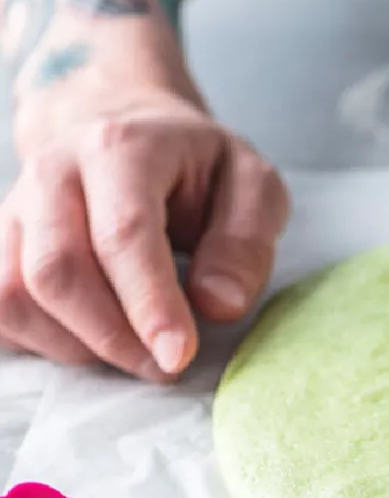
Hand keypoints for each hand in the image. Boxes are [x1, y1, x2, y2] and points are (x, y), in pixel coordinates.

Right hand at [0, 97, 287, 378]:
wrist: (130, 132)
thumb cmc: (200, 169)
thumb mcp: (253, 188)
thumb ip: (245, 243)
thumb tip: (218, 305)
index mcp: (122, 148)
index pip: (124, 234)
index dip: (149, 303)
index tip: (177, 356)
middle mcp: (54, 172)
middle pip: (58, 270)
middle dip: (114, 336)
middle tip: (167, 365)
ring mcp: (14, 209)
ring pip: (17, 296)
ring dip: (79, 345)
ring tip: (138, 351)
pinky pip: (0, 311)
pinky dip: (45, 343)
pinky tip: (96, 341)